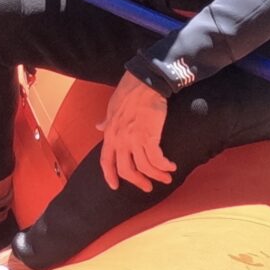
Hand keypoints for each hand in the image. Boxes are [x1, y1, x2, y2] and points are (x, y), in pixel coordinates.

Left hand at [98, 72, 175, 193]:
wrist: (144, 82)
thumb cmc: (129, 92)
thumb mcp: (111, 108)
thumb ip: (106, 121)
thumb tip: (98, 126)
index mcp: (110, 134)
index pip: (105, 161)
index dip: (110, 175)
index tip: (114, 186)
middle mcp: (120, 140)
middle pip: (126, 170)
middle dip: (138, 181)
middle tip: (147, 187)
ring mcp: (134, 139)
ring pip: (144, 167)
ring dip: (156, 176)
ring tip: (166, 178)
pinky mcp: (150, 137)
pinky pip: (157, 159)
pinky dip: (165, 166)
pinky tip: (171, 166)